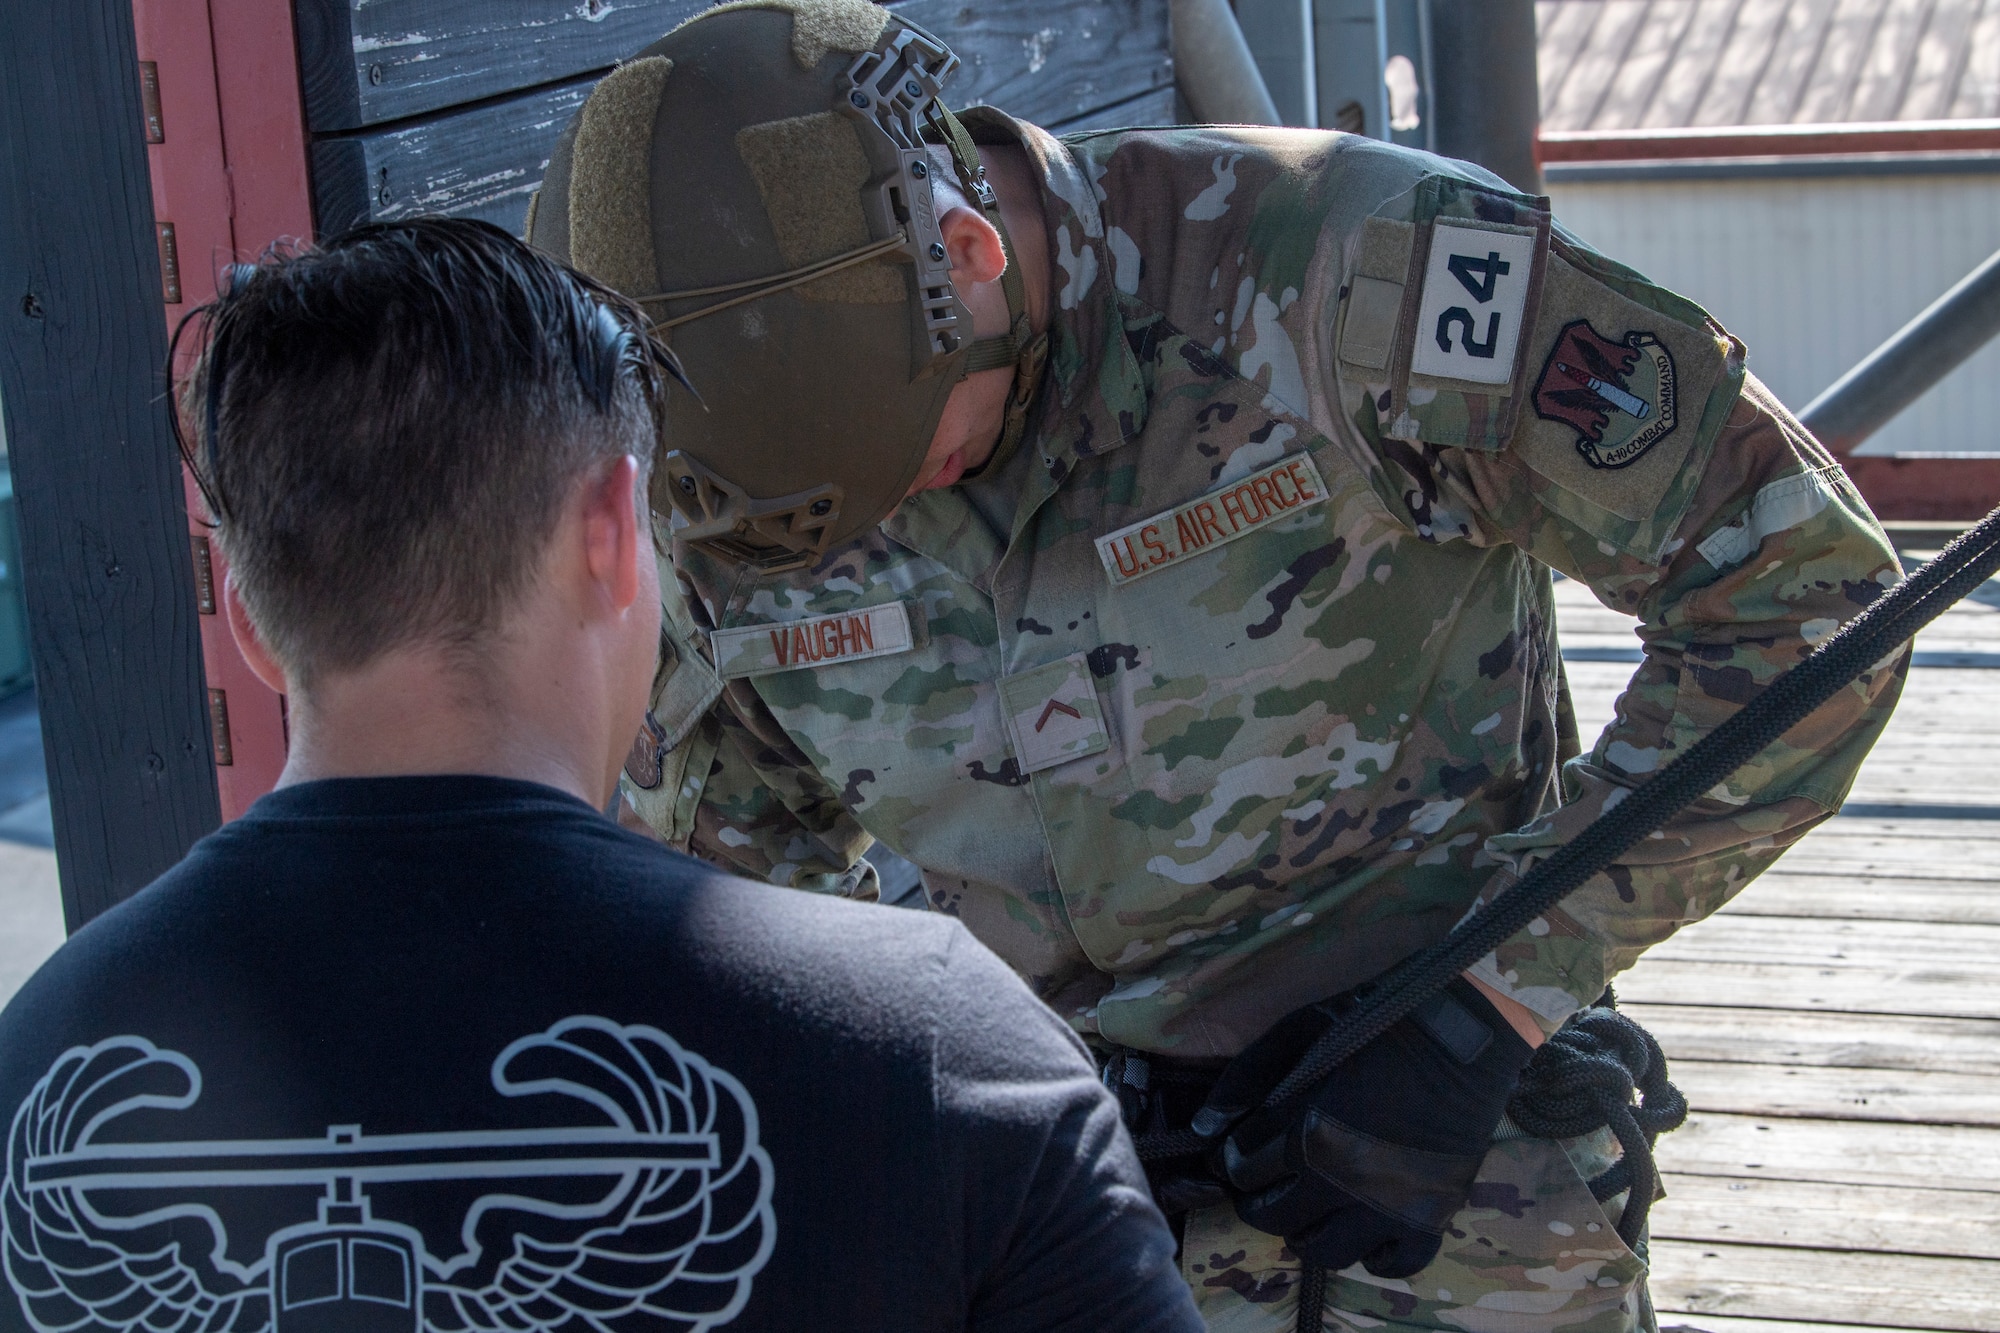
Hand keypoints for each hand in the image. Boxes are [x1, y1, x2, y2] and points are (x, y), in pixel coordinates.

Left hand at [1207, 978, 1533, 1276]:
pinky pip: (1393, 1264)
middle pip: (1275, 1219)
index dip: (1232, 1162)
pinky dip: (1373, 1257)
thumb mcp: (1298, 1034)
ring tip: (1306, 1212)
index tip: (1235, 1156)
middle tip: (1262, 1188)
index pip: (1243, 1171)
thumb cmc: (1374, 1025)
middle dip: (1258, 1202)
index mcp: (1308, 1135)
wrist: (1460, 1035)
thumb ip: (1246, 1079)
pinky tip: (1361, 1233)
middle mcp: (1343, 1183)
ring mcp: (1388, 1208)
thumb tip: (1203, 1128)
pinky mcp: (1430, 1218)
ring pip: (1325, 1252)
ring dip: (1306, 1234)